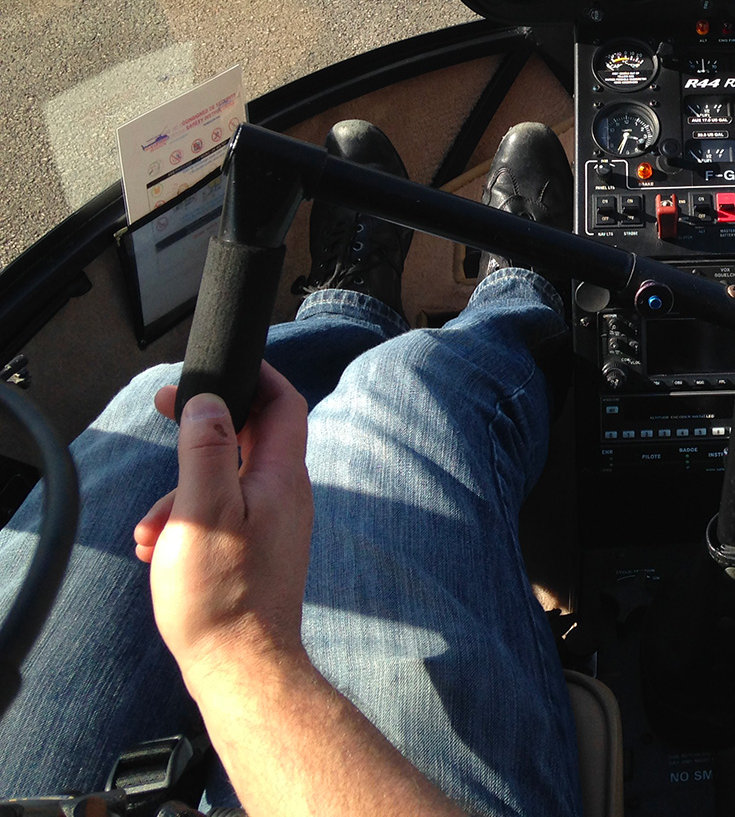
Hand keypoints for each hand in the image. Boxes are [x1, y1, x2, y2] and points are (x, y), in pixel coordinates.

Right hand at [135, 362, 312, 687]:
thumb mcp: (203, 511)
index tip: (220, 366)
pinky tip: (160, 550)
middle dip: (202, 430)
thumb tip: (210, 401)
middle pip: (249, 438)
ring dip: (182, 492)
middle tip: (165, 416)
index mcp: (281, 476)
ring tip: (150, 529)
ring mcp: (274, 525)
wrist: (242, 667)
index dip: (255, 377)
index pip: (283, 404)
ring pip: (225, 482)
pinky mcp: (258, 552)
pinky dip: (189, 521)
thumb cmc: (223, 594)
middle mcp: (285, 495)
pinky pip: (222, 516)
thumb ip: (206, 451)